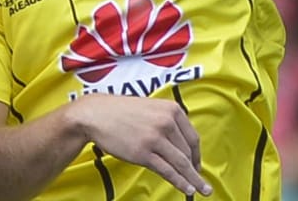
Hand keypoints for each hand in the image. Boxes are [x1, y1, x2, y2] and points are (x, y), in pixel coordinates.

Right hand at [67, 93, 211, 195]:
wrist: (95, 114)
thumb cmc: (120, 111)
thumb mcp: (150, 108)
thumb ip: (166, 121)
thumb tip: (180, 143)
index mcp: (171, 109)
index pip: (192, 137)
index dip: (197, 155)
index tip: (197, 165)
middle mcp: (166, 122)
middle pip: (187, 152)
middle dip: (194, 169)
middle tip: (198, 180)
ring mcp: (155, 138)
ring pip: (181, 163)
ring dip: (193, 179)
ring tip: (202, 190)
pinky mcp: (143, 153)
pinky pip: (167, 171)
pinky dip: (180, 182)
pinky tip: (188, 189)